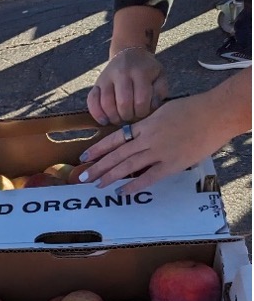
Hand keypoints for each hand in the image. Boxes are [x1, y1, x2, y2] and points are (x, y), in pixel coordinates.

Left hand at [78, 95, 227, 193]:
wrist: (216, 113)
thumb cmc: (193, 109)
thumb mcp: (164, 111)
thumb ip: (149, 124)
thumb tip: (136, 134)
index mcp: (145, 124)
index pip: (115, 138)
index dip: (98, 149)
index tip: (84, 157)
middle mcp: (147, 138)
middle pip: (116, 155)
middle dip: (97, 166)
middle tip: (82, 177)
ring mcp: (159, 151)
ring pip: (128, 166)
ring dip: (110, 176)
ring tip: (97, 184)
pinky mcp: (172, 164)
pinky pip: (149, 177)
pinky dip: (134, 185)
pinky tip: (122, 191)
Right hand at [87, 47, 168, 124]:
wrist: (129, 53)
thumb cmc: (146, 69)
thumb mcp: (159, 76)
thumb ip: (159, 92)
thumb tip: (151, 107)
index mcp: (140, 72)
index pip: (141, 100)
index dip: (142, 112)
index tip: (143, 113)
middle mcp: (121, 73)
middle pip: (123, 103)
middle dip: (128, 116)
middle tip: (132, 118)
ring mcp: (106, 78)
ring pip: (106, 104)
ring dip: (114, 117)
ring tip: (120, 119)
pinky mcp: (96, 84)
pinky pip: (92, 101)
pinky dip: (97, 113)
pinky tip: (105, 120)